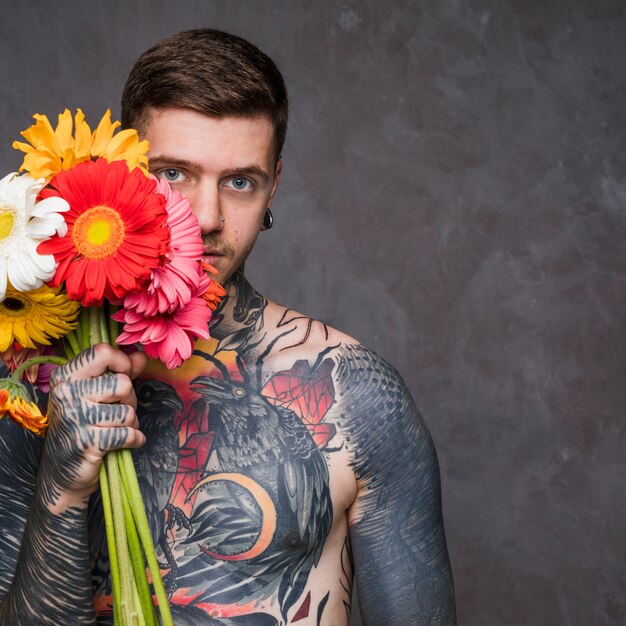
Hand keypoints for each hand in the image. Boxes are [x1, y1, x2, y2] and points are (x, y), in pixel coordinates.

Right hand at [41, 344, 147, 509]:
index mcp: (65, 377)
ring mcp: (75, 418)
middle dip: (130, 400)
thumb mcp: (95, 394)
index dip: (123, 363)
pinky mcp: (87, 442)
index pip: (102, 353)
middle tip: (119, 412)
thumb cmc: (83, 426)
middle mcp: (66, 394)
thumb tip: (142, 355)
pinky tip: (129, 441)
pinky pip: (128, 433)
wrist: (63, 474)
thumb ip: (120, 371)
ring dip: (131, 422)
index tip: (125, 374)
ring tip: (118, 429)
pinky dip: (135, 439)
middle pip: (122, 383)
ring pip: (127, 411)